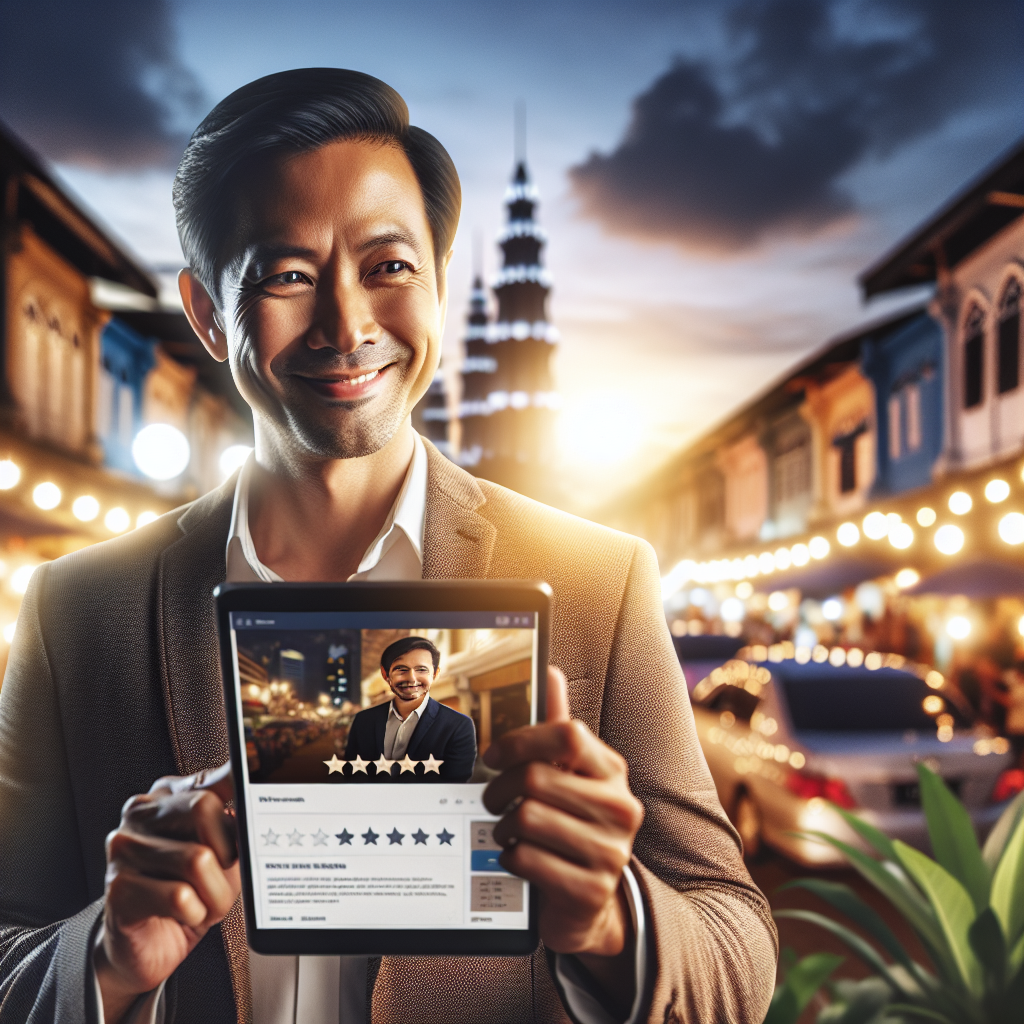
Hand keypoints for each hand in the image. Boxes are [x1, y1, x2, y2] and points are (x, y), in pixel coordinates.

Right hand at [95, 763, 239, 1023]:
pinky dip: (196, 913)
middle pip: (204, 806)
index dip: (242, 787)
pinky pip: (180, 897)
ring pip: (198, 859)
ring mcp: (124, 848)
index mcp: (169, 794)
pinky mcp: (118, 888)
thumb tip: (257, 805)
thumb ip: (237, 824)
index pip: (215, 776)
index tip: (259, 799)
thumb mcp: (222, 852)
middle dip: (227, 850)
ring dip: (216, 894)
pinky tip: (184, 915)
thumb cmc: (189, 892)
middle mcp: (141, 812)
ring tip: (205, 903)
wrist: (147, 946)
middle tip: (224, 872)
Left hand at [483, 668, 643, 1010]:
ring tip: (505, 830)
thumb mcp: (569, 776)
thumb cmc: (571, 825)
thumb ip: (558, 727)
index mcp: (613, 772)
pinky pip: (528, 861)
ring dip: (502, 826)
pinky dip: (509, 858)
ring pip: (527, 818)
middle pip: (536, 777)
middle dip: (499, 788)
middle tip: (491, 799)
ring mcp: (611, 853)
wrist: (589, 902)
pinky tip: (517, 857)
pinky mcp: (591, 891)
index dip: (520, 740)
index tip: (494, 755)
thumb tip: (550, 670)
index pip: (566, 734)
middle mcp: (620, 809)